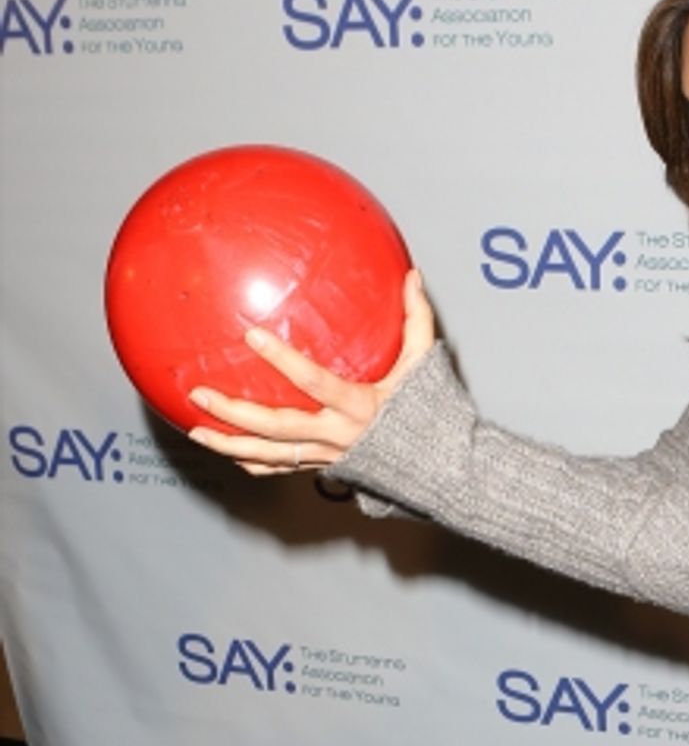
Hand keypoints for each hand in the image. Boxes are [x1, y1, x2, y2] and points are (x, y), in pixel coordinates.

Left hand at [186, 268, 435, 475]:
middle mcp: (337, 435)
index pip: (313, 381)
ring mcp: (327, 456)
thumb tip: (413, 276)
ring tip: (195, 429)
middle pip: (277, 428)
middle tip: (200, 393)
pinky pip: (279, 469)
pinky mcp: (322, 468)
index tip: (252, 334)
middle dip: (235, 413)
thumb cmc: (431, 416)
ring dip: (229, 444)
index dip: (282, 359)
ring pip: (269, 455)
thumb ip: (417, 320)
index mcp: (359, 407)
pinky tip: (226, 449)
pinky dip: (250, 461)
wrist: (436, 469)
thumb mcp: (425, 367)